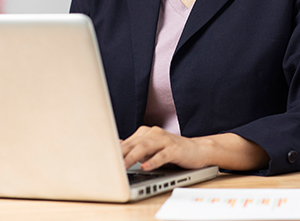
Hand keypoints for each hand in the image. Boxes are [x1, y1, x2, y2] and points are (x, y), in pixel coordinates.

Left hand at [121, 126, 269, 171]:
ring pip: (146, 147)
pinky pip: (163, 155)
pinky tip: (146, 166)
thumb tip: (115, 148)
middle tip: (108, 163)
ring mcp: (165, 140)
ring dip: (133, 156)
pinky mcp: (176, 149)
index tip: (102, 158)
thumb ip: (135, 148)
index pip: (127, 141)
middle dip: (120, 153)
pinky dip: (154, 160)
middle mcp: (154, 133)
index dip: (114, 150)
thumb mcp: (151, 150)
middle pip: (134, 143)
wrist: (198, 150)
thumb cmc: (171, 151)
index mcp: (146, 133)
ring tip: (123, 166)